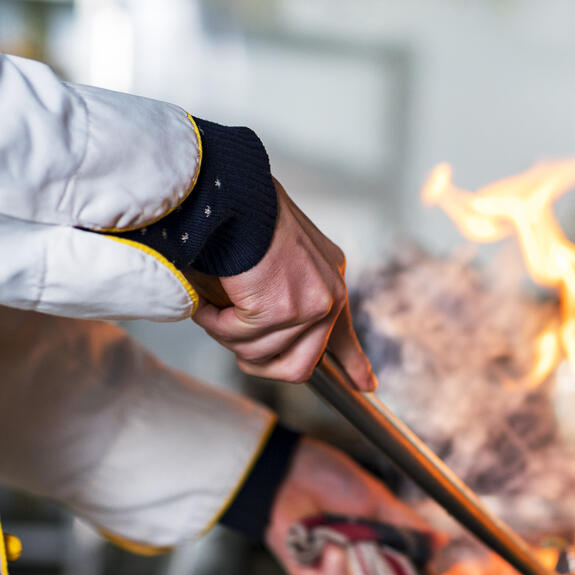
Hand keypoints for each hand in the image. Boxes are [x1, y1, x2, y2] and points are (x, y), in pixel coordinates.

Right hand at [190, 179, 374, 390]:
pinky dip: (214, 323)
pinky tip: (209, 298)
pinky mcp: (283, 308)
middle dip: (257, 359)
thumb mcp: (273, 262)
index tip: (366, 385)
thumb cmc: (241, 217)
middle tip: (228, 331)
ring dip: (228, 335)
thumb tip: (275, 341)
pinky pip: (239, 339)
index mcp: (329, 278)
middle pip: (300, 366)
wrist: (231, 190)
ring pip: (262, 356)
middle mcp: (329, 294)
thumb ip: (282, 300)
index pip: (344, 335)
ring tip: (214, 304)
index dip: (354, 363)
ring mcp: (310, 304)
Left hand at [266, 438, 430, 574]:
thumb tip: (443, 540)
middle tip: (387, 565)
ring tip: (354, 548)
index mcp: (376, 549)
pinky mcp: (305, 571)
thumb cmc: (332, 480)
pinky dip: (333, 569)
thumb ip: (409, 525)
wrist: (291, 470)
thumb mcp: (379, 500)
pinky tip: (333, 547)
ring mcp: (331, 570)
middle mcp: (356, 565)